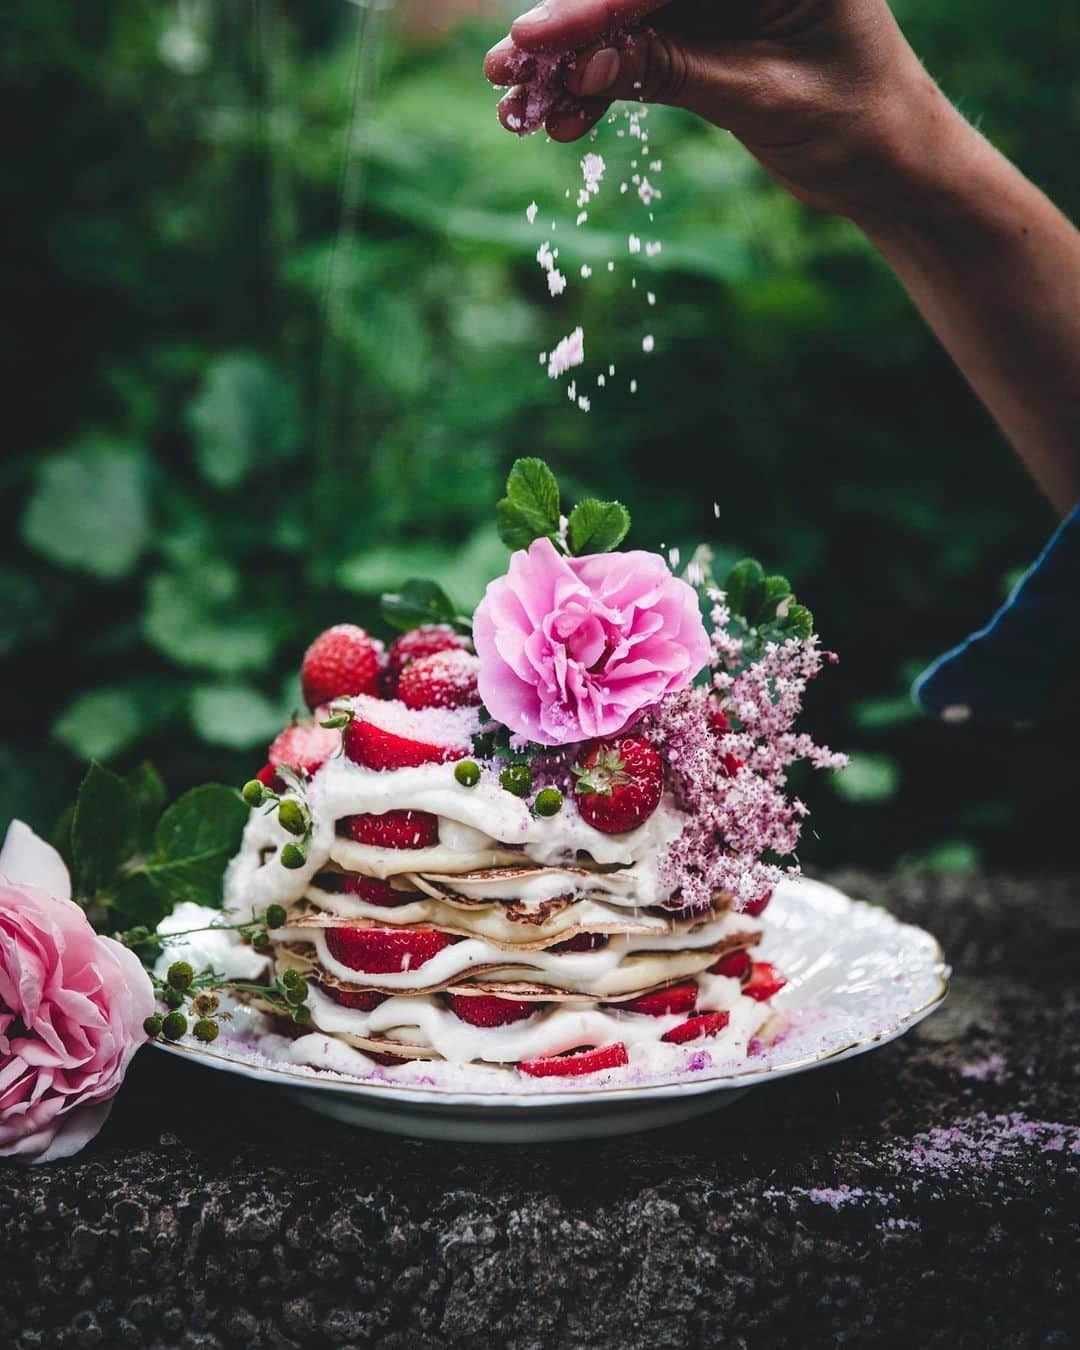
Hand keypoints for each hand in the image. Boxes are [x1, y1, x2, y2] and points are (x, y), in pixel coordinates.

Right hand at [484, 0, 973, 221]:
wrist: (893, 165)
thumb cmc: (858, 122)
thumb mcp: (763, 95)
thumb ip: (675, 71)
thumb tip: (586, 64)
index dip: (591, 8)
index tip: (533, 39)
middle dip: (567, 33)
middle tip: (504, 72)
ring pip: (627, 23)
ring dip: (574, 68)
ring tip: (521, 112)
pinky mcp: (711, 34)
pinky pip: (642, 54)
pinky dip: (604, 89)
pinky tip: (568, 124)